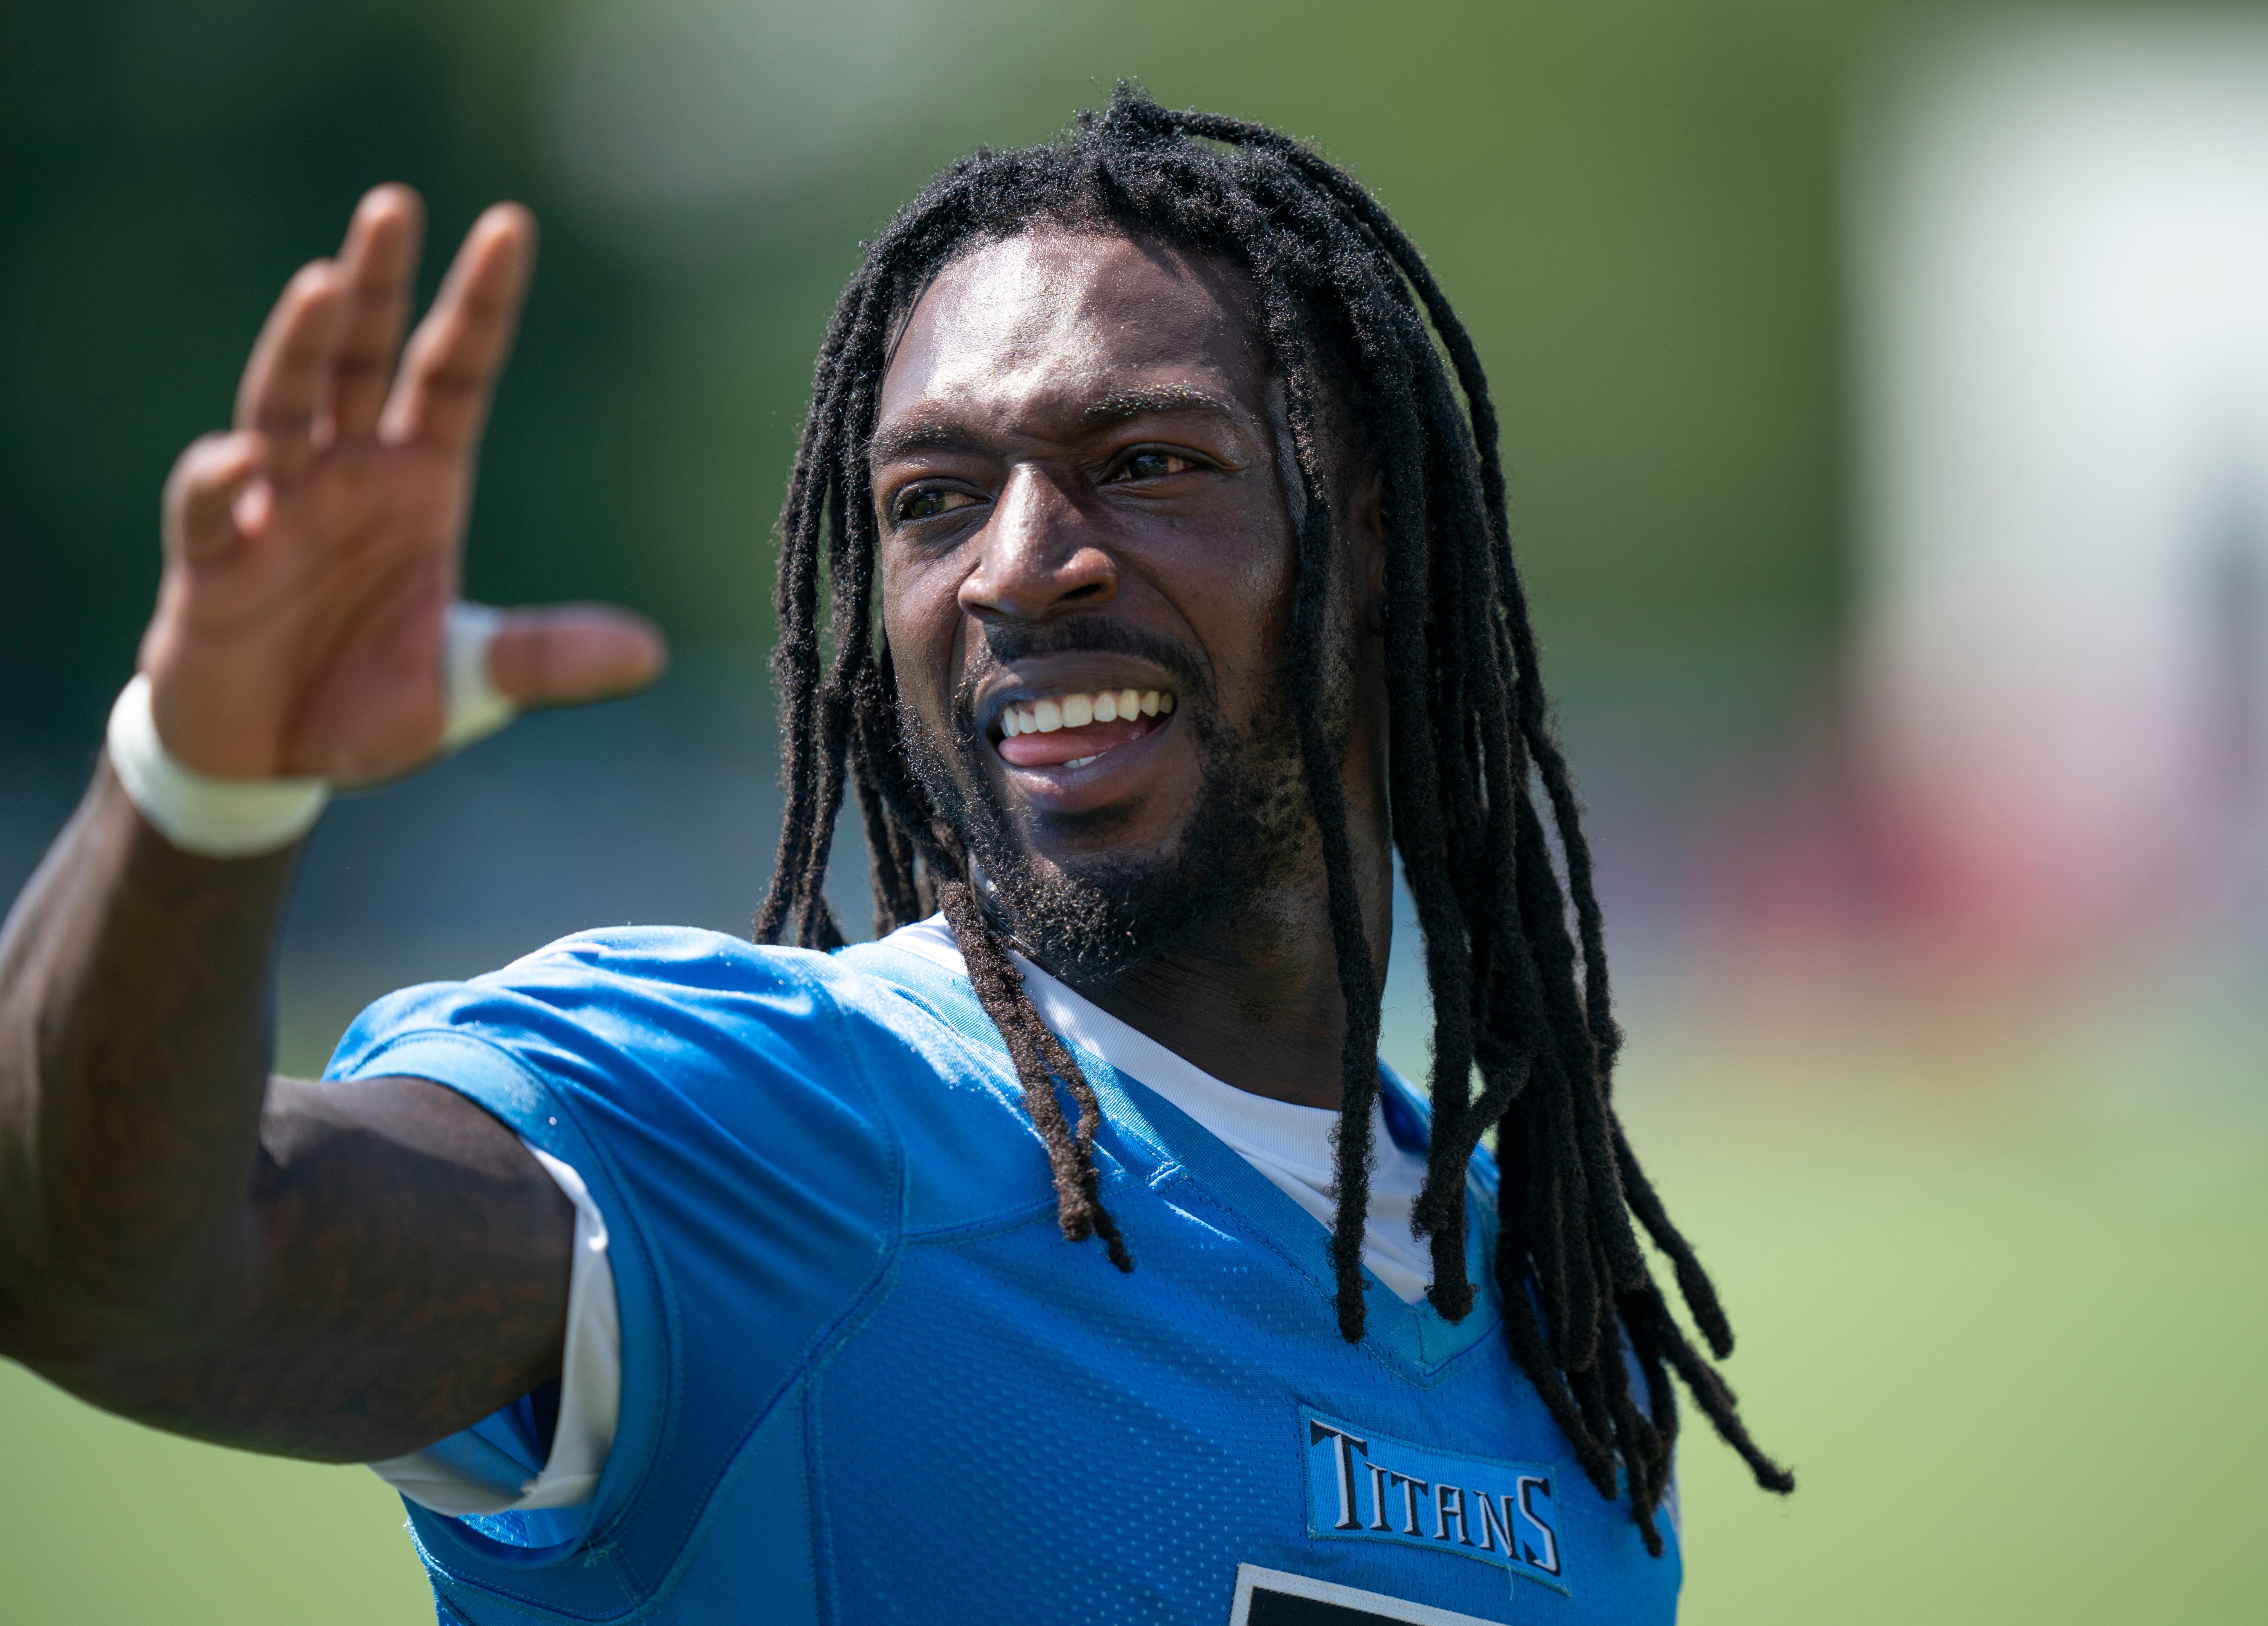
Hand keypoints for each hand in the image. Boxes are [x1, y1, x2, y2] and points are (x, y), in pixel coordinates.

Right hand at [137, 187, 664, 781]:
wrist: (274, 762)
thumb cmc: (369, 705)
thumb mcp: (471, 686)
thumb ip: (545, 660)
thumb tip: (649, 654)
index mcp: (418, 483)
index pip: (452, 373)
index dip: (479, 306)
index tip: (510, 227)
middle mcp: (346, 474)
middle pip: (360, 358)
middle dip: (374, 284)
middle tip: (396, 207)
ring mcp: (273, 506)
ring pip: (283, 401)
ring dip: (299, 345)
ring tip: (322, 284)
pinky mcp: (213, 560)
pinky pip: (212, 505)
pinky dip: (222, 479)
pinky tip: (241, 458)